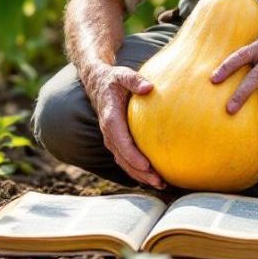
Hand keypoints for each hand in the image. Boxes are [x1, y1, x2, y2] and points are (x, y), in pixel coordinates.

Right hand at [82, 64, 165, 188]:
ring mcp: (111, 139)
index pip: (121, 142)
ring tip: (160, 184)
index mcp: (110, 119)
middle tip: (159, 182)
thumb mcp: (122, 74)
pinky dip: (138, 170)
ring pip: (124, 162)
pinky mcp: (116, 141)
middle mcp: (109, 132)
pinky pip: (126, 159)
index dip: (133, 156)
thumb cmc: (113, 79)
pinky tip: (154, 175)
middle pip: (123, 158)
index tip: (147, 166)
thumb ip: (134, 80)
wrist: (97, 83)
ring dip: (140, 176)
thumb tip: (149, 87)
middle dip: (140, 173)